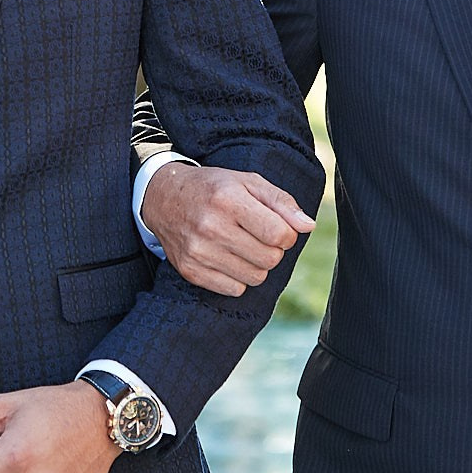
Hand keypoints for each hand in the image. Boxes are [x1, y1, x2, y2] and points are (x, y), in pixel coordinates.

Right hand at [140, 162, 315, 296]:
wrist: (162, 197)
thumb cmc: (213, 188)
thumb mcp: (247, 182)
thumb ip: (281, 202)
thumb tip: (308, 226)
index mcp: (228, 199)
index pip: (279, 235)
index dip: (286, 235)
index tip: (276, 228)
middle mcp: (211, 226)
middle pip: (270, 259)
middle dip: (272, 250)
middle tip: (257, 236)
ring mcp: (198, 251)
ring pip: (255, 278)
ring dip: (255, 265)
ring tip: (241, 245)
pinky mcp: (190, 270)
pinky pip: (234, 290)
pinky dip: (237, 277)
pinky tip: (226, 257)